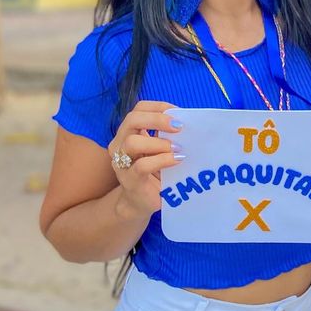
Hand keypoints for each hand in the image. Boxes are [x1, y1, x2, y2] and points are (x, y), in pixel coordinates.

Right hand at [108, 101, 181, 219]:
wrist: (141, 203)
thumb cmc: (155, 172)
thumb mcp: (161, 149)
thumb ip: (168, 135)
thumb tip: (189, 122)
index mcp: (129, 132)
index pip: (138, 109)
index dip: (158, 107)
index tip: (178, 112)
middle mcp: (120, 144)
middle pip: (132, 120)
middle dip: (157, 119)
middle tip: (179, 127)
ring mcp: (122, 162)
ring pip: (132, 142)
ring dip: (159, 142)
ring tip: (177, 148)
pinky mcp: (129, 180)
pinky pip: (142, 166)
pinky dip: (162, 160)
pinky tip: (176, 160)